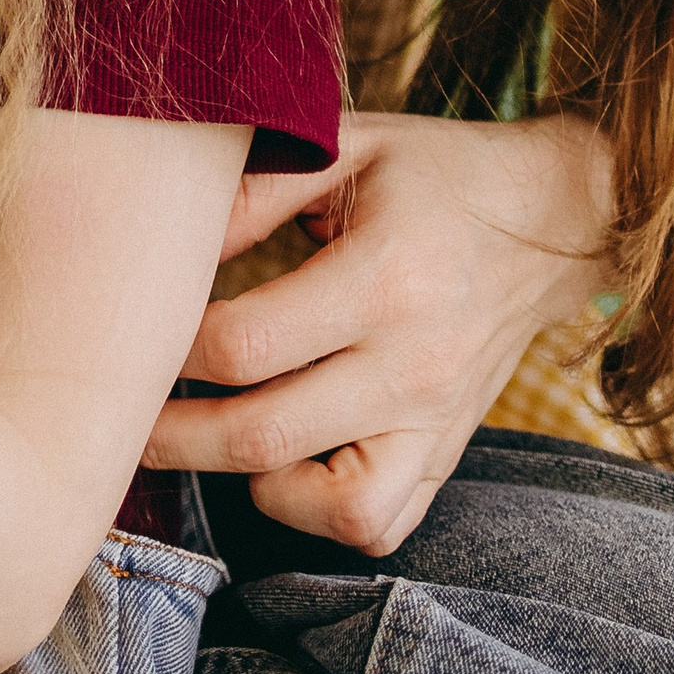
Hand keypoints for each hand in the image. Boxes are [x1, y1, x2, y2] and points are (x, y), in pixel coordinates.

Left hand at [141, 110, 616, 555]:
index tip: (138, 327)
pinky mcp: (447, 456)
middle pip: (262, 435)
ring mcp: (436, 424)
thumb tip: (165, 246)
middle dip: (171, 434)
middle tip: (122, 413)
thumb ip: (251, 193)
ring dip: (246, 479)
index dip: (170, 347)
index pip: (243, 344)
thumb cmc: (435, 176)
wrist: (552, 221)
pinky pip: (374, 524)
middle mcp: (414, 366)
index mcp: (385, 279)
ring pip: (323, 506)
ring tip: (207, 435)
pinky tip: (281, 462)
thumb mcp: (347, 148)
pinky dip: (313, 513)